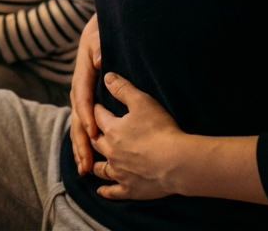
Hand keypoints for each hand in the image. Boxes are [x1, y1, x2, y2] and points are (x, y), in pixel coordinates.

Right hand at [69, 13, 101, 174]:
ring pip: (78, 121)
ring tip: (84, 169)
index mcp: (83, 68)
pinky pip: (86, 119)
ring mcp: (84, 89)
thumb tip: (100, 61)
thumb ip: (100, 45)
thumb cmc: (106, 25)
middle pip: (77, 115)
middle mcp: (80, 82)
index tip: (94, 134)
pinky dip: (86, 137)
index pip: (82, 96)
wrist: (104, 17)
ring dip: (80, 145)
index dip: (87, 116)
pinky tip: (89, 155)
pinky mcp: (91, 94)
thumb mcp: (101, 31)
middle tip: (85, 165)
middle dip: (80, 141)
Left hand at [89, 72, 184, 200]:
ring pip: (101, 168)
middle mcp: (111, 151)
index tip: (97, 106)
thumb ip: (122, 88)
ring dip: (95, 164)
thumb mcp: (142, 102)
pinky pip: (113, 191)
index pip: (98, 116)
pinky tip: (100, 191)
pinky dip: (105, 191)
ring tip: (90, 163)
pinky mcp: (130, 188)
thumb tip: (105, 76)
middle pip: (96, 142)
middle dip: (93, 135)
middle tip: (92, 133)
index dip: (98, 109)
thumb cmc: (161, 129)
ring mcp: (119, 172)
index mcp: (112, 129)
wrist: (176, 162)